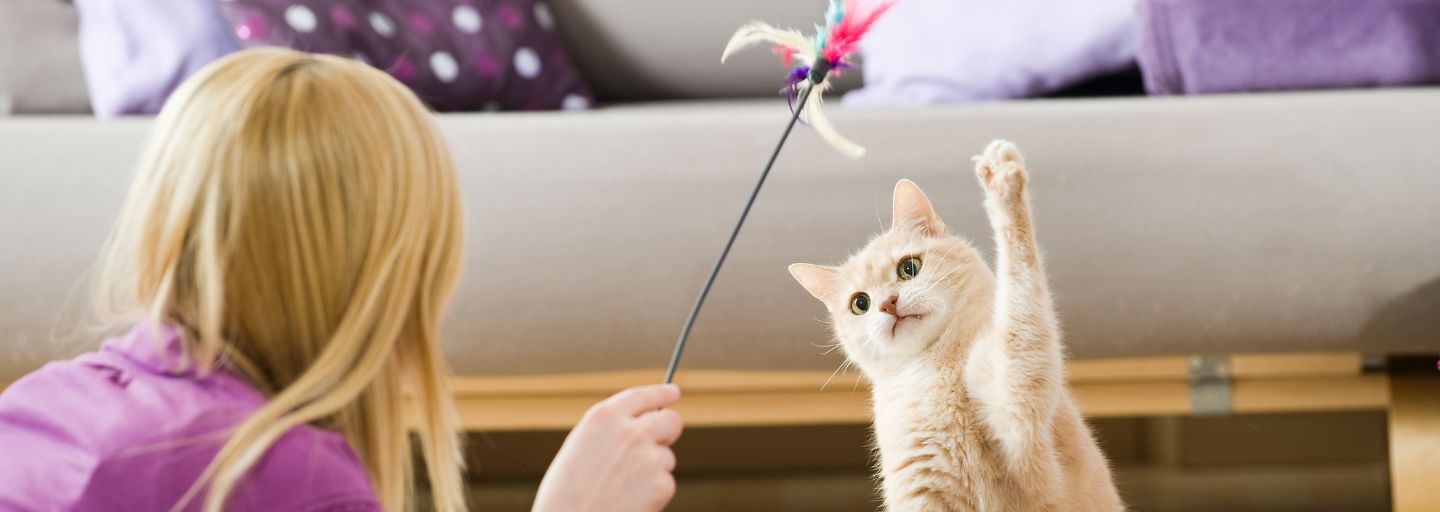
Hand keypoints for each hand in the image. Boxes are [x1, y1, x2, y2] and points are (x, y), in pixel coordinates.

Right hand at [532, 384, 683, 511]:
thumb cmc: (566, 493)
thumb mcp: (581, 448)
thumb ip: (612, 431)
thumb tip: (644, 427)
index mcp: (603, 418)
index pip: (642, 396)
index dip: (661, 393)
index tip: (673, 392)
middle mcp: (629, 431)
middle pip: (670, 420)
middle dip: (669, 430)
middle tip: (664, 440)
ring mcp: (648, 457)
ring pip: (666, 457)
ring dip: (653, 471)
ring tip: (622, 489)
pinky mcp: (660, 484)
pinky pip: (666, 483)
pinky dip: (653, 494)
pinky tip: (629, 503)